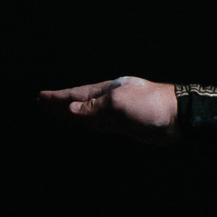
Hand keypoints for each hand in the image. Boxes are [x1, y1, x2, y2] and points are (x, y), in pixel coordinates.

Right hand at [39, 75, 179, 129]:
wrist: (177, 117)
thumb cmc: (150, 104)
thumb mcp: (119, 103)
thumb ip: (94, 107)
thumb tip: (72, 110)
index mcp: (106, 90)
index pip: (75, 94)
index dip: (57, 97)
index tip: (40, 97)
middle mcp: (108, 100)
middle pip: (77, 103)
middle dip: (59, 104)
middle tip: (40, 104)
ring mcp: (115, 114)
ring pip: (85, 115)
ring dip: (69, 114)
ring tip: (53, 113)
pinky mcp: (124, 126)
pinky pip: (97, 124)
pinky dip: (85, 123)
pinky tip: (79, 122)